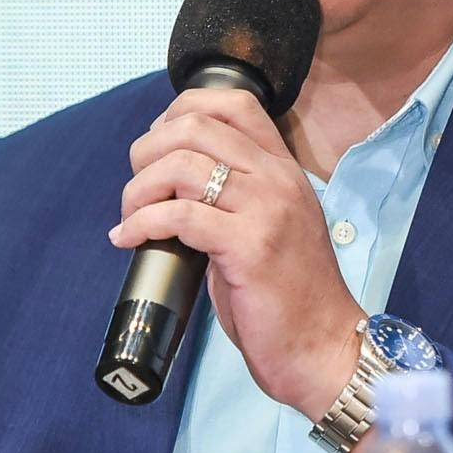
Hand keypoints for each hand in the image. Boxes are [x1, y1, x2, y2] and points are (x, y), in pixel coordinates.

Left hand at [110, 88, 364, 419]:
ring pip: (181, 166)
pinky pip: (178, 216)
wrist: (324, 348)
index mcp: (284, 169)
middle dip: (147, 150)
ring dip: (138, 190)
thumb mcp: (267, 227)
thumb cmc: (289, 297)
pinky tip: (128, 240)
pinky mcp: (250, 247)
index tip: (157, 148)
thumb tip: (171, 184)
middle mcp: (278, 179)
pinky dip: (141, 224)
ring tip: (130, 218)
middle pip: (196, 126)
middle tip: (137, 189)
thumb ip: (234, 197)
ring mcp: (267, 210)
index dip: (181, 112)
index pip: (234, 103)